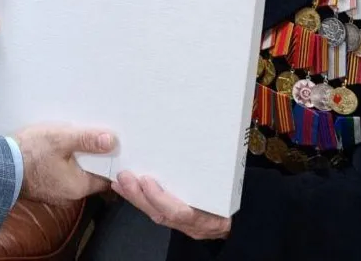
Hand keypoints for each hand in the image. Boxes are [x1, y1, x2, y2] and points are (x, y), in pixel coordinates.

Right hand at [15, 125, 115, 203]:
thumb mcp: (61, 139)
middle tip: (99, 136)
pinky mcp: (42, 185)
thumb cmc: (30, 153)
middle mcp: (69, 195)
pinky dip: (64, 161)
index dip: (110, 160)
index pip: (105, 177)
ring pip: (74, 173)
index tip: (115, 145)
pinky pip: (60, 173)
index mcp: (78, 187)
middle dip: (94, 157)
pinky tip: (60, 147)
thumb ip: (87, 140)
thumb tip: (112, 141)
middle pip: (90, 174)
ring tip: (80, 137)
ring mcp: (54, 192)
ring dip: (77, 158)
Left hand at [112, 172, 230, 238]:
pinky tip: (126, 188)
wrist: (240, 222)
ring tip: (120, 180)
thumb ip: (219, 168)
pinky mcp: (178, 219)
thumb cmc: (236, 199)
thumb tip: (213, 136)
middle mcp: (194, 223)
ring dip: (135, 197)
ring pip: (156, 214)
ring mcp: (185, 224)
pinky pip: (156, 212)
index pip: (182, 212)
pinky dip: (140, 199)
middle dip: (140, 196)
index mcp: (212, 215)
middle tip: (124, 177)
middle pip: (162, 214)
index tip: (147, 182)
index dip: (161, 199)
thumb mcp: (232, 184)